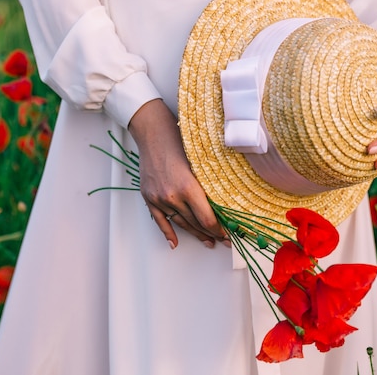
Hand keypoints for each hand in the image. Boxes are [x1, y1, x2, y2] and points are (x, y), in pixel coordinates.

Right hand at [128, 99, 226, 248]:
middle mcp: (173, 196)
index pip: (207, 219)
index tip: (227, 234)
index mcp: (189, 187)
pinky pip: (160, 220)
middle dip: (210, 233)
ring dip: (194, 234)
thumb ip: (207, 186)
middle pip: (194, 223)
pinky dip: (168, 233)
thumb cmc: (179, 142)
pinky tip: (175, 243)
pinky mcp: (149, 197)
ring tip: (206, 241)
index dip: (218, 230)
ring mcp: (159, 198)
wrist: (153, 133)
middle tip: (221, 240)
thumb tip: (221, 205)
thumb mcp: (200, 164)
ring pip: (180, 223)